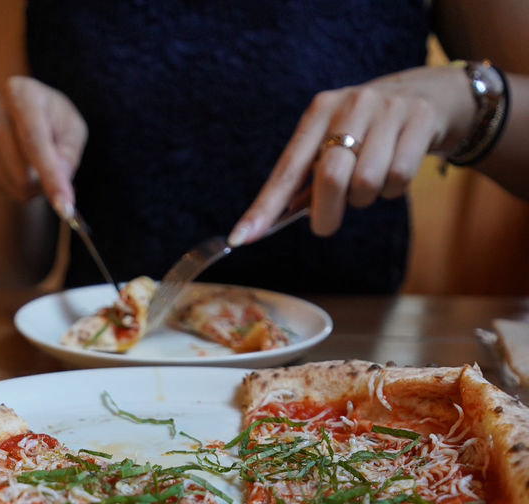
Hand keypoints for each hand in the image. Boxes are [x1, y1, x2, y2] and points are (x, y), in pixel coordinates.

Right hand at [0, 76, 87, 214]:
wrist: (22, 113)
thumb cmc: (53, 120)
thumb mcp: (73, 129)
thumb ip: (70, 155)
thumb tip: (59, 180)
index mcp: (19, 92)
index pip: (34, 142)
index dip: (52, 177)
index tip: (65, 207)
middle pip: (23, 173)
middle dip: (45, 183)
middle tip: (54, 169)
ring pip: (13, 186)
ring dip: (32, 186)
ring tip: (34, 163)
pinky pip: (1, 188)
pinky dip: (16, 186)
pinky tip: (17, 165)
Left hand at [228, 64, 474, 243]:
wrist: (432, 94)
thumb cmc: (371, 132)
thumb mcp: (337, 142)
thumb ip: (311, 177)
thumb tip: (278, 218)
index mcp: (319, 112)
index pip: (287, 169)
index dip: (264, 207)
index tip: (241, 238)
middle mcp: (350, 104)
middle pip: (329, 177)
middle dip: (327, 214)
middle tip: (326, 225)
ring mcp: (387, 109)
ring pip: (366, 183)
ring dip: (365, 199)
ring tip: (370, 183)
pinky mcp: (419, 119)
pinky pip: (398, 178)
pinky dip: (393, 190)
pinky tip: (395, 173)